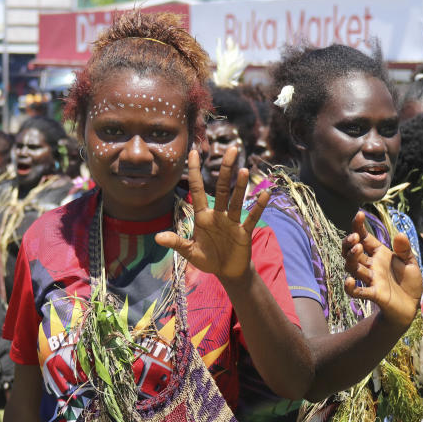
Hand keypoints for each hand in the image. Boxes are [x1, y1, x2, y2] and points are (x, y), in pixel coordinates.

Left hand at [155, 147, 267, 283]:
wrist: (227, 272)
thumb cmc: (208, 260)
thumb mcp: (190, 252)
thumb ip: (177, 243)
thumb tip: (158, 237)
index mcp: (203, 216)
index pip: (197, 189)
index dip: (195, 171)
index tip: (194, 152)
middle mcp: (218, 215)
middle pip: (221, 189)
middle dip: (225, 170)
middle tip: (232, 149)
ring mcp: (232, 222)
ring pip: (236, 200)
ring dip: (240, 186)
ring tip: (243, 170)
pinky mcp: (244, 232)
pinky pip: (251, 217)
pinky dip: (258, 207)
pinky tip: (264, 194)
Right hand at [342, 211, 421, 327]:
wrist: (411, 306)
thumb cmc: (408, 282)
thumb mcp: (411, 262)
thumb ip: (405, 249)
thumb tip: (399, 234)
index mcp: (379, 254)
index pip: (364, 237)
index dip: (358, 226)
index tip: (358, 214)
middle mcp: (371, 265)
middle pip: (352, 252)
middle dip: (350, 243)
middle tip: (356, 238)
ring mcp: (371, 280)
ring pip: (353, 267)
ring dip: (351, 258)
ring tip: (357, 249)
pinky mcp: (374, 294)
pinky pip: (358, 291)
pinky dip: (351, 288)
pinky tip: (349, 281)